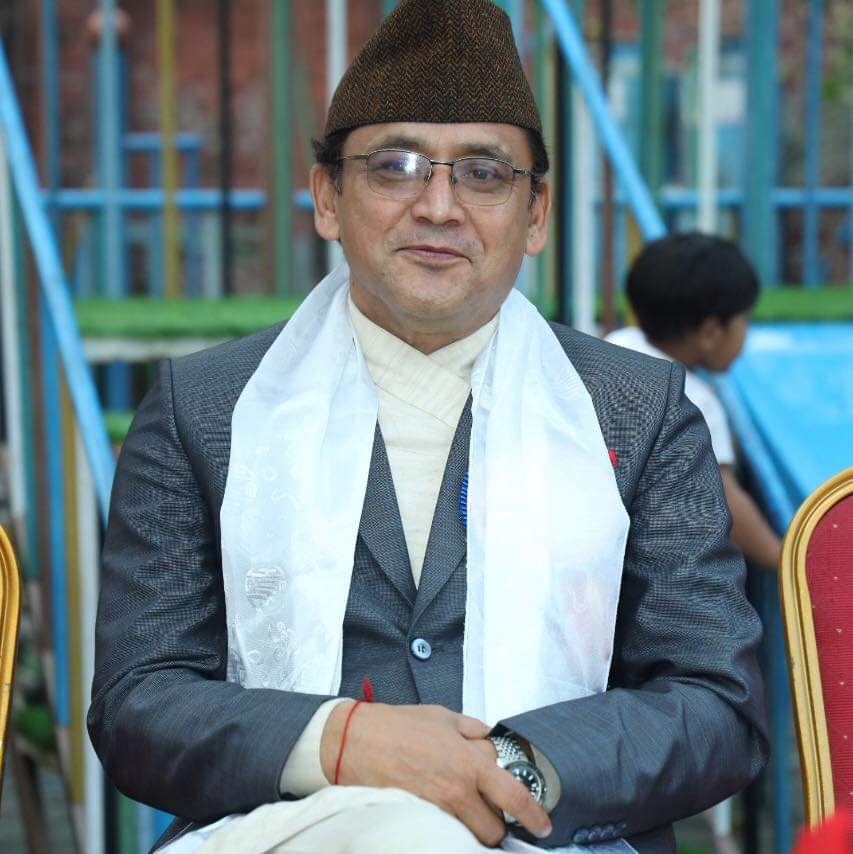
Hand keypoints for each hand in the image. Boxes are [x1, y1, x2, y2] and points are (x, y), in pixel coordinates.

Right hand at [320, 702, 551, 845]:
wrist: (357, 742)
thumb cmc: (399, 726)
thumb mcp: (443, 717)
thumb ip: (473, 730)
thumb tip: (489, 740)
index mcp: (469, 762)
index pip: (513, 796)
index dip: (533, 815)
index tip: (542, 824)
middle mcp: (457, 791)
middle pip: (492, 829)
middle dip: (496, 826)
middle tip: (489, 811)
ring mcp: (437, 811)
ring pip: (469, 836)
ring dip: (472, 829)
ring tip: (463, 811)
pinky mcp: (419, 821)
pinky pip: (444, 833)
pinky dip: (449, 828)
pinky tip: (442, 814)